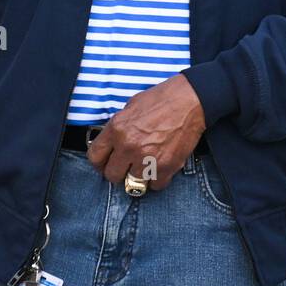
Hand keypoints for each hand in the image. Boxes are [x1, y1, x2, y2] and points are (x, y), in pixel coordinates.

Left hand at [87, 74, 205, 191]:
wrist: (190, 100)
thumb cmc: (162, 99)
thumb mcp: (130, 107)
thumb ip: (118, 128)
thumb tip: (111, 143)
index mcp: (117, 129)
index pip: (95, 157)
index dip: (99, 163)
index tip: (105, 164)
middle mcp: (129, 146)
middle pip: (112, 175)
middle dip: (118, 172)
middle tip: (126, 167)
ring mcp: (147, 158)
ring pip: (133, 183)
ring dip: (139, 176)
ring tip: (146, 164)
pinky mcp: (166, 166)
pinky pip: (155, 185)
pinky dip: (157, 179)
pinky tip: (160, 167)